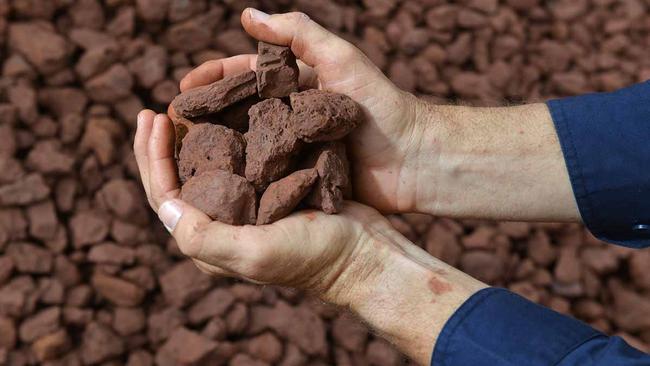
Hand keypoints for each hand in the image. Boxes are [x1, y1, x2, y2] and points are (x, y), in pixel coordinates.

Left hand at [135, 109, 394, 305]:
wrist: (364, 252)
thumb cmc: (314, 255)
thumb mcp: (256, 251)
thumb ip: (205, 236)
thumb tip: (163, 205)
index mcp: (211, 243)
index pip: (164, 198)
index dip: (152, 158)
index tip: (153, 118)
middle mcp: (223, 227)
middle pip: (177, 183)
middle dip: (160, 147)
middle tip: (153, 112)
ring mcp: (246, 209)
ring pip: (204, 171)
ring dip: (187, 140)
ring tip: (179, 110)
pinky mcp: (270, 194)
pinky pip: (236, 163)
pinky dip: (223, 139)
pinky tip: (221, 117)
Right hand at [175, 8, 428, 212]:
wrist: (414, 160)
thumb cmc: (380, 105)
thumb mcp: (341, 58)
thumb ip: (299, 33)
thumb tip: (245, 15)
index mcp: (296, 84)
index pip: (243, 76)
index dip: (211, 79)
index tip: (180, 90)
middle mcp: (289, 115)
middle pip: (236, 112)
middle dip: (203, 116)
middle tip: (171, 127)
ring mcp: (293, 149)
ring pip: (245, 146)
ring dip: (214, 150)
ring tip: (181, 158)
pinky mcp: (299, 179)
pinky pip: (263, 178)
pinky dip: (240, 180)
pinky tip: (213, 187)